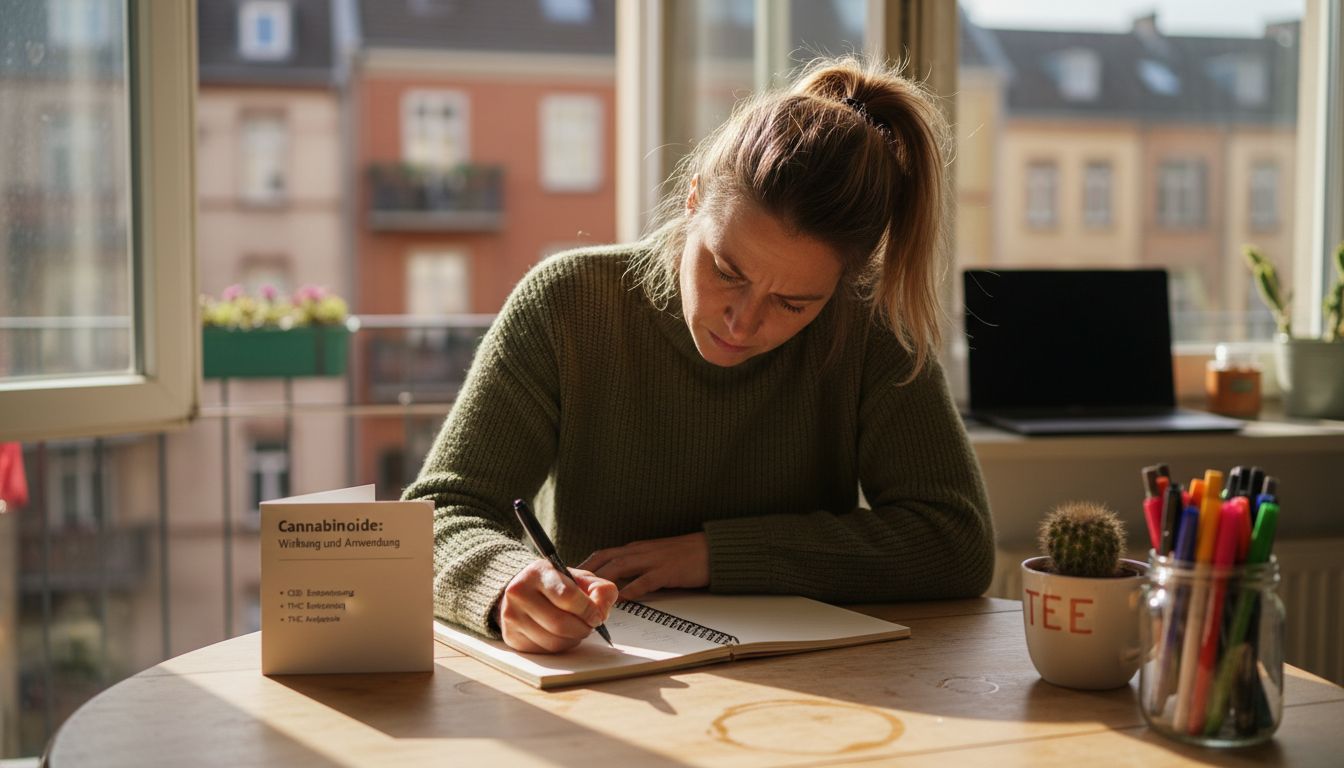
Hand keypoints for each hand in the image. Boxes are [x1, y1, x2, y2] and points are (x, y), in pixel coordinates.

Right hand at [497, 559, 617, 653]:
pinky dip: (559, 647)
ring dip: (573, 640)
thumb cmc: (555, 585)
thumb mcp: (578, 578)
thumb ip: (598, 589)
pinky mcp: (511, 637)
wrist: (521, 591)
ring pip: (553, 641)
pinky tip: (561, 636)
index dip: (588, 610)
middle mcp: (519, 593)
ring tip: (576, 630)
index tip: (597, 616)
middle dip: (583, 629)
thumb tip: (603, 610)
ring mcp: (512, 616)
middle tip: (590, 626)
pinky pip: (544, 651)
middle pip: (560, 623)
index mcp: (538, 573)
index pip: (567, 596)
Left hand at [579, 532, 708, 600]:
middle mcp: (640, 551)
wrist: (711, 550)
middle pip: (605, 559)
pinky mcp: (667, 571)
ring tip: (587, 596)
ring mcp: (653, 560)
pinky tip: (621, 600)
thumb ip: (635, 567)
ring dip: (601, 582)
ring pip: (619, 567)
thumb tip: (616, 583)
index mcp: (635, 548)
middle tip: (568, 588)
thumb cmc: (684, 556)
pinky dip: (630, 590)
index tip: (568, 577)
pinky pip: (645, 580)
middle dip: (584, 573)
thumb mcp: (654, 557)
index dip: (584, 564)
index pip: (603, 554)